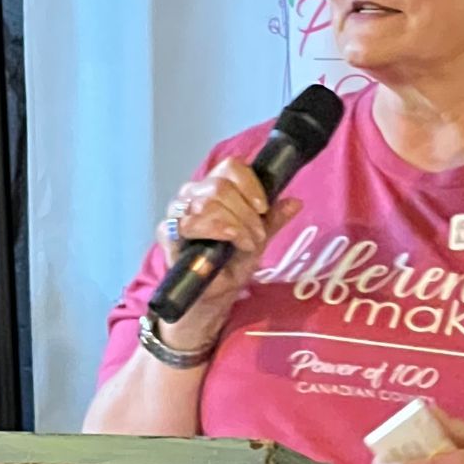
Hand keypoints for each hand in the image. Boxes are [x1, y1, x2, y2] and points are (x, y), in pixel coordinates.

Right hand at [147, 161, 301, 352]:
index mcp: (214, 187)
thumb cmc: (229, 264)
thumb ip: (272, 220)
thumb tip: (295, 202)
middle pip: (220, 185)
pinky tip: (229, 241)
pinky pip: (189, 223)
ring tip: (245, 243)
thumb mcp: (256, 240)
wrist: (212, 296)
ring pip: (207, 202)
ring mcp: (178, 212)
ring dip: (235, 223)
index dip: (249, 183)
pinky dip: (216, 230)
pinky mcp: (168, 233)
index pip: (230, 167)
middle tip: (257, 235)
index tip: (263, 207)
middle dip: (246, 212)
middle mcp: (192, 194)